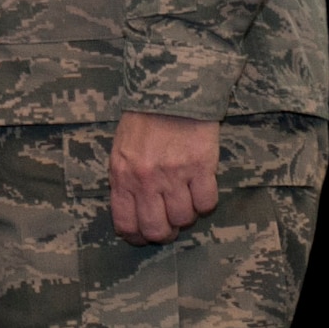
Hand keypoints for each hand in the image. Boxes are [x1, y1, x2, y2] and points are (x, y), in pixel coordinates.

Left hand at [109, 112, 219, 244]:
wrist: (169, 90)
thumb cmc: (142, 121)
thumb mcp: (121, 150)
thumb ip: (124, 180)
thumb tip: (132, 214)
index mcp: (121, 174)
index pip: (126, 223)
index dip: (137, 237)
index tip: (144, 236)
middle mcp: (145, 179)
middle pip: (157, 230)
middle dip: (165, 232)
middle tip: (170, 222)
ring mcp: (174, 174)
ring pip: (184, 219)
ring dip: (186, 213)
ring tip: (184, 195)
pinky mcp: (200, 167)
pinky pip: (207, 204)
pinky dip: (205, 201)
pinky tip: (199, 186)